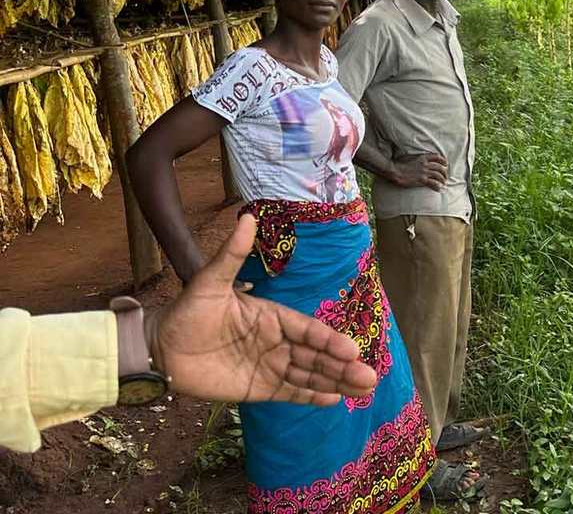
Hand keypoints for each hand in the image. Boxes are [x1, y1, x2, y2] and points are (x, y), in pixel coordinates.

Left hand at [145, 214, 377, 405]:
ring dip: (336, 381)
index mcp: (272, 316)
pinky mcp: (258, 389)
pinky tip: (333, 401)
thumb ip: (232, 254)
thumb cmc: (187, 311)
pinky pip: (290, 393)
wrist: (159, 349)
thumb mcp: (209, 281)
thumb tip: (247, 217)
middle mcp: (277, 341)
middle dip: (343, 366)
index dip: (328, 340)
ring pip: (310, 375)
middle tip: (369, 377)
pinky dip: (311, 397)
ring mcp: (269, 365)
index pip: (307, 329)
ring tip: (364, 390)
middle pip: (316, 355)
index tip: (349, 349)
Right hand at [390, 153, 448, 190]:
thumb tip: (418, 159)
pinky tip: (439, 189)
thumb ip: (416, 158)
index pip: (437, 157)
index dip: (443, 160)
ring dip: (443, 180)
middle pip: (440, 167)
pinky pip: (433, 183)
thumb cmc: (399, 164)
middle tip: (445, 176)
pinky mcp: (422, 180)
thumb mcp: (410, 157)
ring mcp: (424, 172)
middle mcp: (425, 164)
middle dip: (444, 172)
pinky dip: (438, 186)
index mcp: (423, 157)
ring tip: (444, 183)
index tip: (446, 164)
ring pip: (438, 175)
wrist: (395, 171)